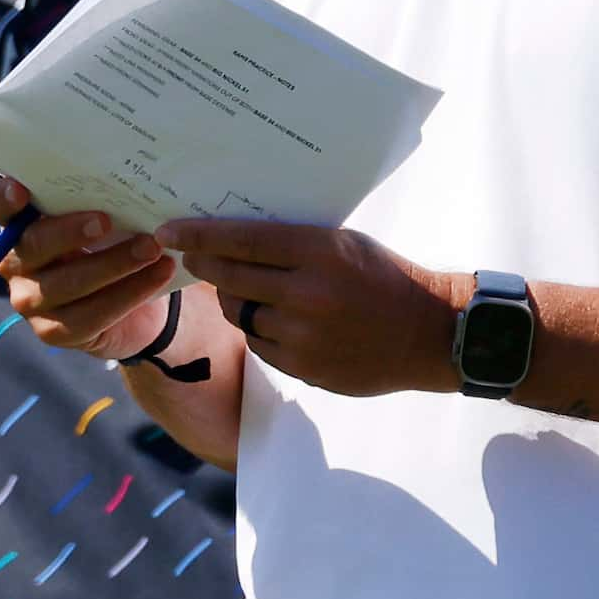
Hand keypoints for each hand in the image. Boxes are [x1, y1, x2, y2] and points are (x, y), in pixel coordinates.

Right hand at [0, 178, 178, 360]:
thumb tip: (125, 181)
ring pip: (67, 283)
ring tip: (151, 247)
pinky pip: (90, 315)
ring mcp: (30, 300)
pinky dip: (130, 292)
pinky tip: (158, 273)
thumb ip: (96, 201)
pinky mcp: (53, 332)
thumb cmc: (111, 244)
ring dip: (114, 263)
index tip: (21, 189)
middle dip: (71, 231)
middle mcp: (15, 263)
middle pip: (33, 244)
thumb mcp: (102, 217)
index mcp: (20, 224)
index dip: (4, 198)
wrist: (135, 300)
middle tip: (106, 221)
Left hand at [161, 219, 467, 397]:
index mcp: (320, 251)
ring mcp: (304, 335)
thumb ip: (293, 243)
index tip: (169, 230)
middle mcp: (307, 293)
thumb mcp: (344, 243)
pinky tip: (274, 321)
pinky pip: (260, 345)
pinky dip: (259, 331)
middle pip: (231, 277)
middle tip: (192, 257)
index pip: (243, 238)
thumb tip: (233, 238)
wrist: (429, 334)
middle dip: (206, 265)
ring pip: (241, 314)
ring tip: (245, 291)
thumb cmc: (384, 277)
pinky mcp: (305, 368)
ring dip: (234, 301)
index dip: (200, 234)